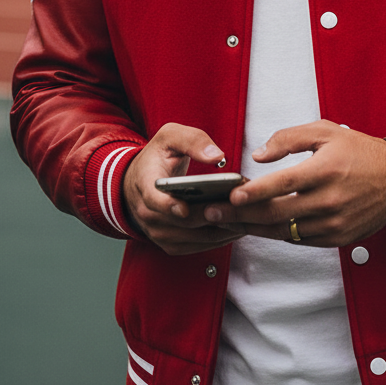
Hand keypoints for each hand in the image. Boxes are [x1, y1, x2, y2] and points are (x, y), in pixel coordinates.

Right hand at [123, 122, 244, 255]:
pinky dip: (218, 238)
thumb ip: (192, 141)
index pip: (154, 200)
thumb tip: (217, 156)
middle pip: (183, 223)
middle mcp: (149, 214)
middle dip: (212, 215)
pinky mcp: (171, 243)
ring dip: (220, 230)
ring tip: (247, 216)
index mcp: (146, 184)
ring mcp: (159, 232)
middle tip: (240, 207)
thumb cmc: (157, 156)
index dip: (168, 206)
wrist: (138, 181)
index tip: (185, 208)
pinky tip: (238, 226)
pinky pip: (197, 247)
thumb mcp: (170, 137)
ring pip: (194, 238)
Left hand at [203, 120, 385, 246]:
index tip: (231, 195)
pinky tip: (259, 225)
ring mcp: (334, 223)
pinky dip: (277, 232)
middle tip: (213, 212)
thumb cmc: (359, 151)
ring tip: (227, 221)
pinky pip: (299, 239)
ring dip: (253, 227)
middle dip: (241, 214)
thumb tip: (258, 156)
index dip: (254, 191)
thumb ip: (288, 139)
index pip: (283, 184)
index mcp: (326, 170)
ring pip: (284, 230)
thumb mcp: (325, 131)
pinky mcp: (337, 238)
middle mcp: (329, 200)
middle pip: (276, 213)